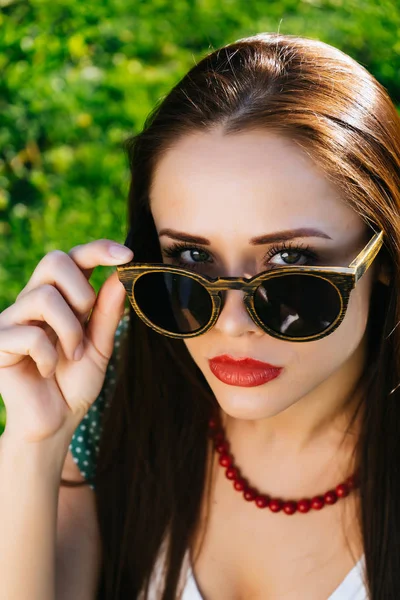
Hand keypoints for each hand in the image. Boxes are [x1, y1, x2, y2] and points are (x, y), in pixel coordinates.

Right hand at [0, 239, 132, 444]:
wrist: (54, 422)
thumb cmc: (74, 383)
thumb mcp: (100, 345)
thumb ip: (108, 312)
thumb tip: (121, 275)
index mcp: (60, 297)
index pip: (75, 258)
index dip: (99, 249)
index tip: (127, 255)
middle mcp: (33, 300)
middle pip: (54, 260)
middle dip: (82, 291)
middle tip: (87, 322)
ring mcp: (13, 319)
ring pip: (44, 296)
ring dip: (70, 331)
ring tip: (71, 356)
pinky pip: (29, 334)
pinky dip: (48, 356)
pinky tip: (45, 370)